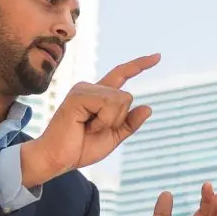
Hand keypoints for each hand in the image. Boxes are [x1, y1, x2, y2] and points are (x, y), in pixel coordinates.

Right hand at [18, 54, 159, 186]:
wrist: (58, 159)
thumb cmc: (81, 147)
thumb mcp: (113, 137)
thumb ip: (129, 123)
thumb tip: (148, 107)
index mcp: (98, 96)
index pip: (122, 74)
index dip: (140, 65)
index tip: (158, 57)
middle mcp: (91, 88)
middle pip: (126, 96)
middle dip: (118, 119)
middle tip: (95, 130)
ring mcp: (83, 89)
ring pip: (120, 99)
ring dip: (110, 121)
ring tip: (89, 128)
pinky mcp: (78, 95)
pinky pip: (107, 103)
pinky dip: (103, 120)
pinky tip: (86, 125)